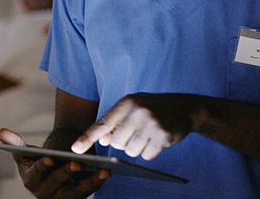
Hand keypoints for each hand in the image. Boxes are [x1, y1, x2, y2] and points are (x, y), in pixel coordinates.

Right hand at [0, 128, 109, 198]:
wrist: (56, 168)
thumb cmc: (40, 159)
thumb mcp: (28, 152)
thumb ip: (15, 143)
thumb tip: (1, 132)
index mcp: (30, 179)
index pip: (36, 174)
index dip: (42, 166)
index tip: (50, 158)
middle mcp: (44, 193)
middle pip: (56, 184)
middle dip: (66, 174)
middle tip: (77, 164)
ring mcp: (62, 198)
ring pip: (75, 192)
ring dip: (89, 182)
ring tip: (102, 170)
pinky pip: (87, 193)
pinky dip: (97, 183)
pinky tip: (107, 172)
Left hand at [71, 93, 194, 159]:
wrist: (184, 107)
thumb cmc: (153, 108)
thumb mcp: (133, 107)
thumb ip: (116, 121)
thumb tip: (102, 141)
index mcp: (127, 102)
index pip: (103, 123)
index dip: (88, 137)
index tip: (75, 149)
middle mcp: (138, 111)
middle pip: (116, 143)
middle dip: (123, 143)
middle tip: (136, 132)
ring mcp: (151, 123)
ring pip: (130, 151)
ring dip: (137, 148)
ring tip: (147, 135)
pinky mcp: (162, 135)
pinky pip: (146, 156)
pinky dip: (150, 152)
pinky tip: (157, 140)